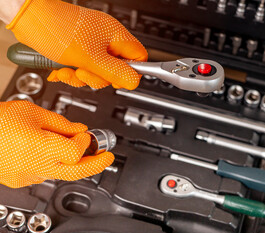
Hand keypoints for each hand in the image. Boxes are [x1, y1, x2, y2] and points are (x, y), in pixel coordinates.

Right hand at [0, 101, 113, 187]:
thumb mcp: (32, 112)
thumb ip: (61, 123)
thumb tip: (80, 130)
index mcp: (40, 147)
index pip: (76, 151)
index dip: (85, 142)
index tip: (86, 135)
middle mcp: (35, 165)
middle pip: (76, 172)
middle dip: (96, 165)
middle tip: (107, 158)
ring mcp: (27, 176)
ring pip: (61, 173)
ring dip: (73, 162)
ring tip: (76, 148)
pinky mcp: (20, 180)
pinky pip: (45, 174)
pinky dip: (55, 164)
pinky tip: (51, 152)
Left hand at [7, 0, 147, 89]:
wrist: (29, 20)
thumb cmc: (57, 30)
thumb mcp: (91, 58)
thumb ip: (115, 72)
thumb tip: (134, 82)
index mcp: (116, 35)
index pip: (138, 57)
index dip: (130, 72)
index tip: (116, 79)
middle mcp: (106, 39)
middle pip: (115, 69)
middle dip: (97, 77)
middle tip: (84, 72)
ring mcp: (91, 44)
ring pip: (97, 72)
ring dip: (80, 77)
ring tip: (68, 70)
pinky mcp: (78, 50)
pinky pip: (83, 69)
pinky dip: (71, 73)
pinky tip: (61, 69)